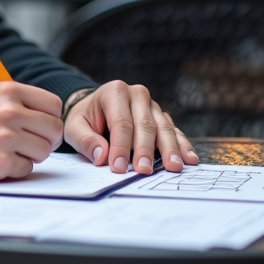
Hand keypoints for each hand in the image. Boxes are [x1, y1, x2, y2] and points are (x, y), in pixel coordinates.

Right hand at [0, 82, 63, 188]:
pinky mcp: (0, 162)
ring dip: (30, 156)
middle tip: (29, 146)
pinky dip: (14, 170)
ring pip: (44, 151)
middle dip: (45, 141)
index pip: (53, 105)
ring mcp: (5, 137)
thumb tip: (47, 114)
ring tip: (7, 153)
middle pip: (54, 129)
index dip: (50, 119)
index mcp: (7, 91)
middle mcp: (9, 111)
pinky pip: (27, 169)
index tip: (41, 128)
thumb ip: (16, 102)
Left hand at [63, 81, 197, 174]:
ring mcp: (152, 105)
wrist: (95, 108)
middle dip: (145, 149)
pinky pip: (174, 131)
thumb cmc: (85, 119)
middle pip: (145, 124)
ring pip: (163, 127)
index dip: (120, 147)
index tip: (119, 168)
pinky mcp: (162, 117)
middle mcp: (137, 94)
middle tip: (144, 171)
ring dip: (170, 148)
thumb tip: (103, 156)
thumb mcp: (75, 127)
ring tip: (174, 166)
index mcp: (114, 92)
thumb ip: (86, 141)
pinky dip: (182, 145)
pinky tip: (189, 158)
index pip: (120, 122)